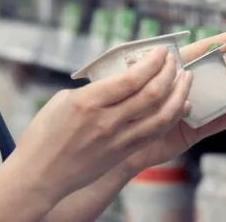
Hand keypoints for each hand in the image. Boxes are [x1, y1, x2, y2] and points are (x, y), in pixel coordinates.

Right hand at [8, 47, 193, 203]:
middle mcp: (106, 121)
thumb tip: (117, 80)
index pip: (131, 79)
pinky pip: (154, 132)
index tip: (162, 51)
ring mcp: (117, 139)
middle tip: (175, 61)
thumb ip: (94, 89)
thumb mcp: (63, 100)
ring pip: (160, 115)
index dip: (152, 63)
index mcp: (87, 102)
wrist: (40, 174)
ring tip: (185, 79)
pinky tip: (179, 105)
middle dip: (169, 73)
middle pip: (151, 94)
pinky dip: (171, 116)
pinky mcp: (122, 153)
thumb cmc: (44, 134)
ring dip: (178, 95)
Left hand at [121, 28, 225, 173]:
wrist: (118, 142)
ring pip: (218, 98)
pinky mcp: (191, 131)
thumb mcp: (131, 83)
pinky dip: (224, 120)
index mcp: (175, 69)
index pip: (203, 50)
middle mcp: (187, 87)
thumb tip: (152, 56)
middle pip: (215, 72)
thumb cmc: (122, 106)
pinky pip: (211, 125)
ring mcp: (192, 109)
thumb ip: (144, 70)